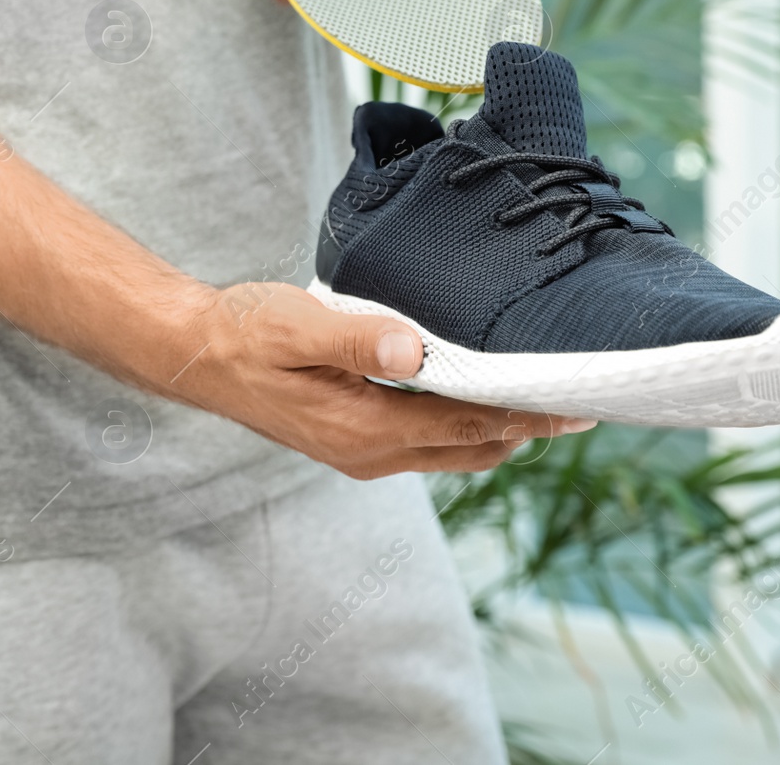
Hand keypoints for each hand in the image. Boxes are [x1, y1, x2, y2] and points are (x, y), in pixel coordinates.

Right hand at [172, 282, 593, 478]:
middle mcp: (371, 452)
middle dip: (528, 429)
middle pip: (472, 448)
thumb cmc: (244, 333)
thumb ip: (356, 337)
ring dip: (500, 428)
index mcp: (364, 429)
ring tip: (546, 401)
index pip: (467, 425)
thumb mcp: (296, 325)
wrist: (196, 355)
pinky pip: (428, 440)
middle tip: (583, 406)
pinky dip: (466, 423)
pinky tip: (480, 394)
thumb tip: (414, 351)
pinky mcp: (355, 437)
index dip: (526, 416)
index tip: (578, 406)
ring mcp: (363, 451)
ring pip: (453, 448)